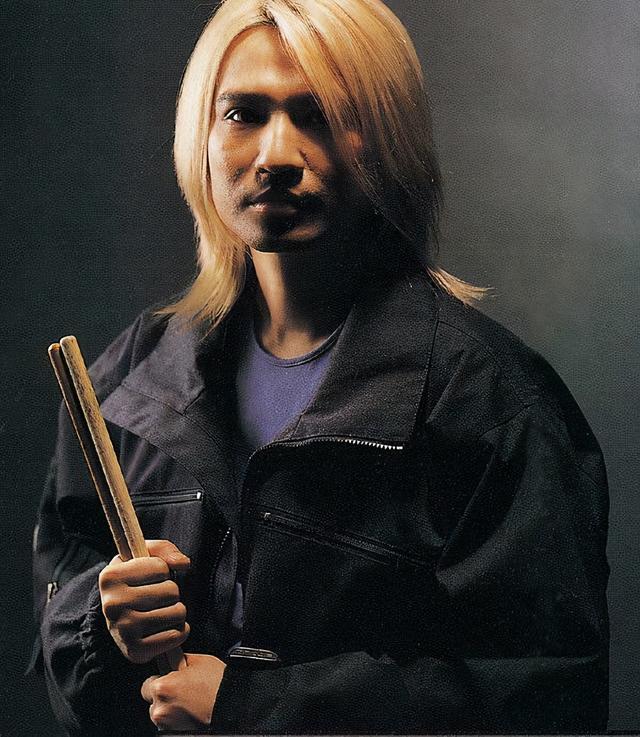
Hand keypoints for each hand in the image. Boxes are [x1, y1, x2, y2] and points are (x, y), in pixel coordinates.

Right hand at [98, 539, 190, 662]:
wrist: (119, 619)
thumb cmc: (136, 581)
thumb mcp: (144, 557)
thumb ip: (165, 549)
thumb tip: (184, 563)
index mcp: (110, 577)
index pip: (161, 567)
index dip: (162, 571)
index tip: (149, 578)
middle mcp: (112, 605)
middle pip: (172, 590)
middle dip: (171, 592)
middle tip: (156, 598)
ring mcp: (123, 630)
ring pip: (178, 612)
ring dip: (177, 611)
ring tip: (161, 611)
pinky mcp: (136, 651)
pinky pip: (177, 635)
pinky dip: (179, 631)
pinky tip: (164, 628)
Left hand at [141, 653, 226, 730]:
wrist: (234, 707)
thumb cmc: (219, 685)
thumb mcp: (199, 661)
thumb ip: (178, 658)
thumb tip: (170, 654)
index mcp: (162, 687)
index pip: (149, 682)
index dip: (162, 678)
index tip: (172, 677)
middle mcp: (159, 709)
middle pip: (152, 700)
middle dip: (163, 694)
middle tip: (183, 690)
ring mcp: (166, 725)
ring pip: (160, 713)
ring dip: (169, 707)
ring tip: (190, 702)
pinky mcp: (173, 734)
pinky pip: (169, 724)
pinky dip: (177, 719)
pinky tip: (192, 711)